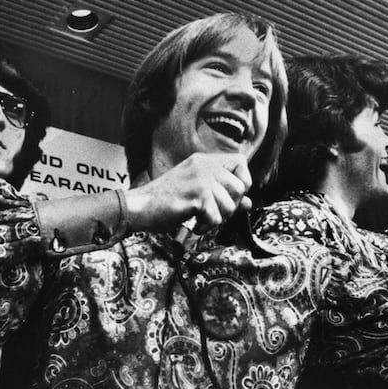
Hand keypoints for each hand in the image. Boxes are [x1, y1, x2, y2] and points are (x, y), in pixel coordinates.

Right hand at [125, 153, 251, 233]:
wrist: (139, 207)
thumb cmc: (165, 202)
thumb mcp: (197, 193)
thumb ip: (223, 195)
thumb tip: (248, 202)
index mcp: (204, 160)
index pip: (241, 161)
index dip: (243, 180)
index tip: (232, 195)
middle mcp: (204, 165)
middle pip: (240, 187)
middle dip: (230, 206)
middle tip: (212, 212)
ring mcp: (200, 178)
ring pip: (229, 205)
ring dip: (216, 219)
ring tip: (199, 218)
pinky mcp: (195, 195)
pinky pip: (216, 217)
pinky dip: (205, 227)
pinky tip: (193, 223)